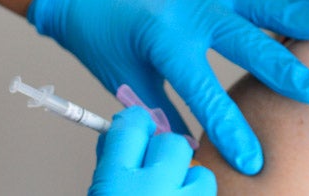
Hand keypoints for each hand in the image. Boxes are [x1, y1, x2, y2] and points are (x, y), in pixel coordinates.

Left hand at [27, 0, 308, 174]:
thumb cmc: (100, 31)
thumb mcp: (124, 78)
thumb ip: (160, 111)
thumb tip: (186, 147)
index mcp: (163, 39)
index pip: (204, 90)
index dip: (230, 127)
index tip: (253, 158)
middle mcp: (190, 8)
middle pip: (246, 40)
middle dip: (282, 70)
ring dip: (297, 14)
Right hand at [90, 107, 214, 194]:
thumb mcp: (99, 191)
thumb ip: (108, 162)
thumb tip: (118, 130)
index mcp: (114, 184)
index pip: (132, 126)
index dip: (136, 121)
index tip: (139, 123)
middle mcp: (149, 192)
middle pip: (171, 142)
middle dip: (164, 151)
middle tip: (155, 168)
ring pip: (198, 167)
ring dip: (186, 175)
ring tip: (169, 191)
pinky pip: (209, 187)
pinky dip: (197, 191)